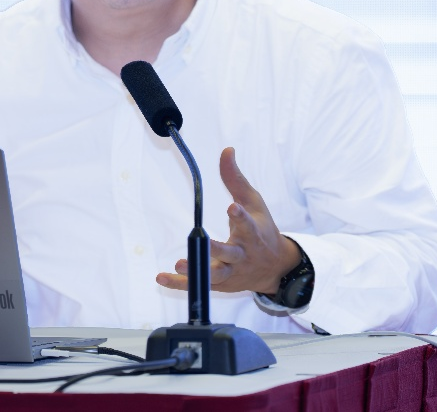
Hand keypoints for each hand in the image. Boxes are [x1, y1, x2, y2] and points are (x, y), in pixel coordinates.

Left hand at [156, 147, 300, 294]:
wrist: (275, 268)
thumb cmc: (263, 230)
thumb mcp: (253, 202)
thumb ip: (235, 179)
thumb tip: (226, 150)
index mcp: (252, 234)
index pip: (247, 224)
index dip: (240, 217)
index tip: (232, 207)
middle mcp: (242, 255)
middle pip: (229, 254)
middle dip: (216, 249)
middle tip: (203, 242)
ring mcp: (231, 272)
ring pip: (215, 274)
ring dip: (197, 270)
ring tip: (179, 264)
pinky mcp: (220, 284)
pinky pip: (198, 286)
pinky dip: (179, 284)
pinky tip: (161, 277)